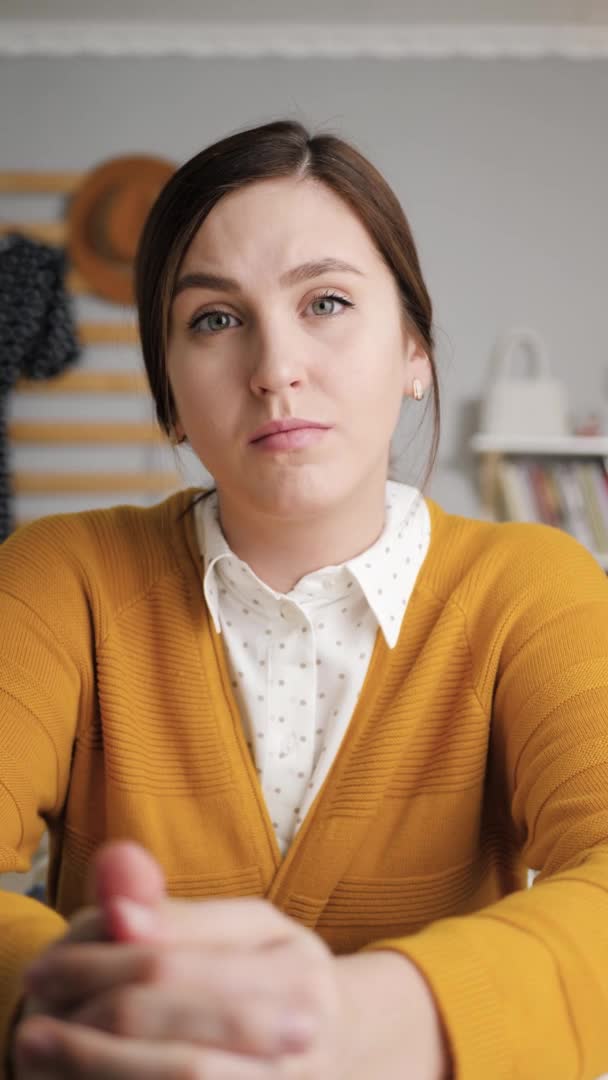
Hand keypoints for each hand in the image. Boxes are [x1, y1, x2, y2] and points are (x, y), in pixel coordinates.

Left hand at [13, 842, 448, 1078]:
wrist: (348, 1046)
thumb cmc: (281, 975)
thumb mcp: (247, 926)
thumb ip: (179, 913)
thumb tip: (115, 898)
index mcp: (292, 969)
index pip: (174, 967)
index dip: (96, 968)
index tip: (44, 966)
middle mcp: (297, 1037)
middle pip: (175, 1040)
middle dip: (90, 1034)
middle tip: (30, 1021)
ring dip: (98, 1073)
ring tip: (41, 1052)